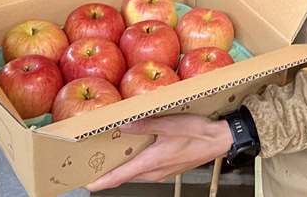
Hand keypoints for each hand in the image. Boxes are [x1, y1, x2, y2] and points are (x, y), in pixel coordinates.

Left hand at [85, 114, 232, 191]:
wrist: (219, 140)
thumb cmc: (197, 132)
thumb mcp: (168, 124)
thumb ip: (143, 124)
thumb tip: (122, 124)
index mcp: (151, 162)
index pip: (120, 177)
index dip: (101, 181)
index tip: (86, 183)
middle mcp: (155, 171)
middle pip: (126, 175)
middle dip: (109, 172)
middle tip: (93, 163)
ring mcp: (163, 171)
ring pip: (136, 171)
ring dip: (123, 166)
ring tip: (109, 154)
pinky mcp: (169, 166)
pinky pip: (146, 167)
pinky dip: (136, 160)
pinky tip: (134, 148)